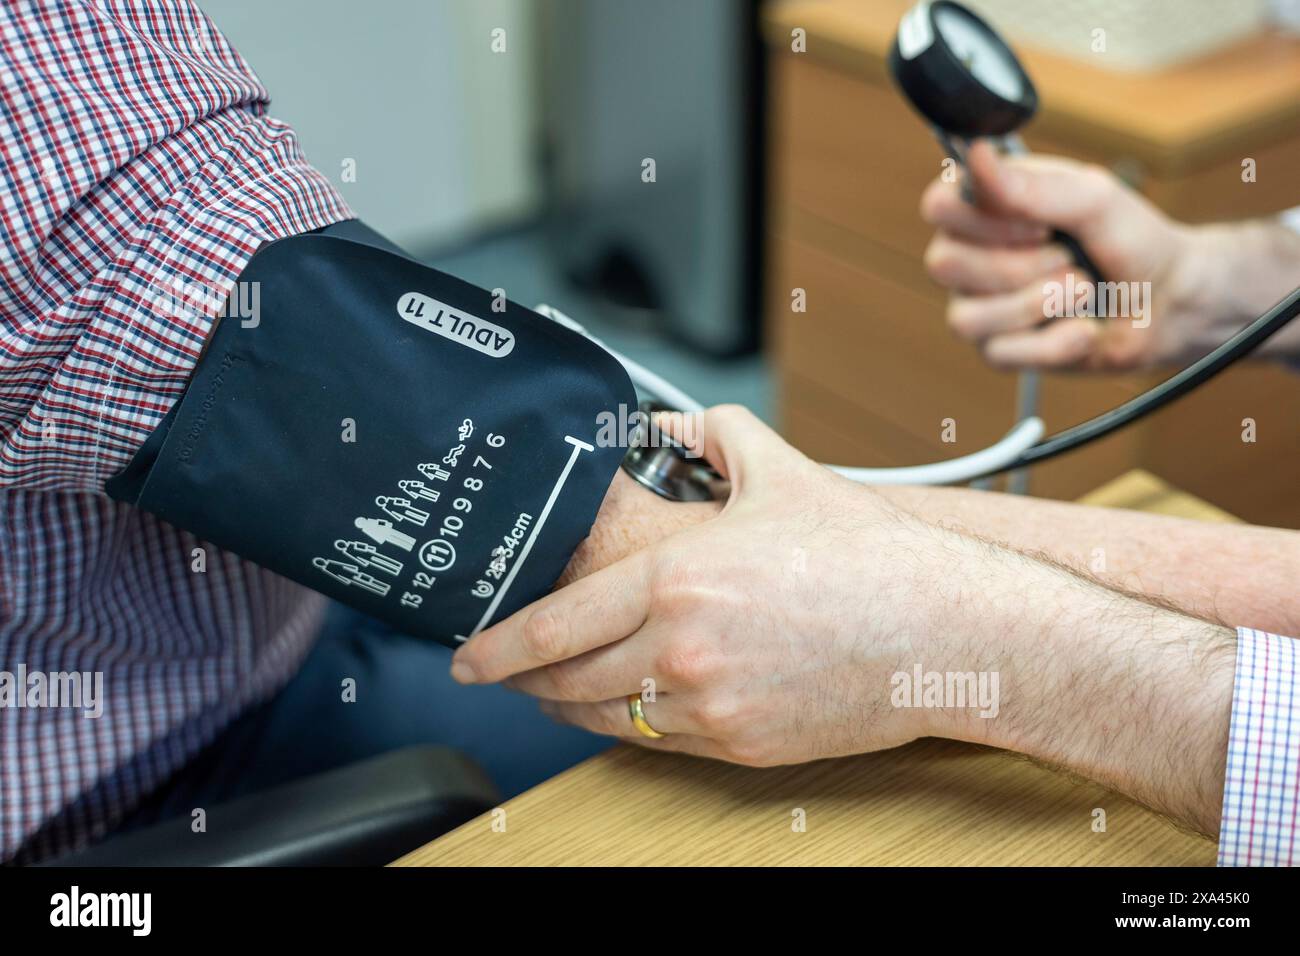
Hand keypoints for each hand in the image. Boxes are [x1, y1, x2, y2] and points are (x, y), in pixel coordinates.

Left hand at [451, 406, 982, 765]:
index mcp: (678, 579)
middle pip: (569, 682)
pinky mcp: (741, 745)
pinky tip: (634, 706)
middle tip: (506, 675)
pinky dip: (633, 725)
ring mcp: (711, 704)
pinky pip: (661, 742)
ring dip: (573, 707)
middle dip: (527, 682)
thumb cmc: (871, 555)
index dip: (498, 649)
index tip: (467, 659)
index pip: (555, 627)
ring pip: (610, 719)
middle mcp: (682, 649)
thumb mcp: (783, 473)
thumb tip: (678, 422)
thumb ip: (715, 437)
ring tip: (558, 691)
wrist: (946, 631)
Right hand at [920, 140, 1249, 369]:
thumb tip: (975, 156)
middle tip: (1067, 258)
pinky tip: (1083, 329)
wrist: (1170, 301)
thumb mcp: (1093, 200)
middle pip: (945, 264)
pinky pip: (1000, 352)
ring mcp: (980, 304)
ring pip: (966, 317)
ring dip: (1038, 304)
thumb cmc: (1131, 239)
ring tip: (1081, 293)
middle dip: (1020, 266)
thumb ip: (1033, 185)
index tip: (1039, 223)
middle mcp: (972, 254)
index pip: (938, 205)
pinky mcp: (999, 349)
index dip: (983, 218)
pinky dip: (1055, 342)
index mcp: (987, 207)